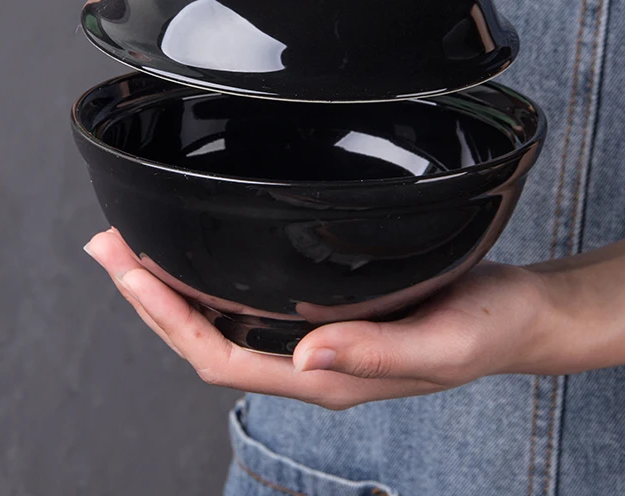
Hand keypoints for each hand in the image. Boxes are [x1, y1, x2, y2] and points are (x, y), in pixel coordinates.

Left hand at [84, 229, 552, 409]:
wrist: (517, 315)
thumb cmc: (486, 327)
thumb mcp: (438, 343)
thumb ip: (373, 352)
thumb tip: (306, 358)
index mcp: (325, 378)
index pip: (221, 357)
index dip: (168, 319)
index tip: (130, 271)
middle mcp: (308, 361)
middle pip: (204, 339)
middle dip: (148, 298)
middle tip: (107, 247)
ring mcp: (313, 339)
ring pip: (221, 320)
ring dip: (171, 287)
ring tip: (132, 246)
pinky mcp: (325, 313)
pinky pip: (249, 302)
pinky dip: (211, 278)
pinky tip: (200, 254)